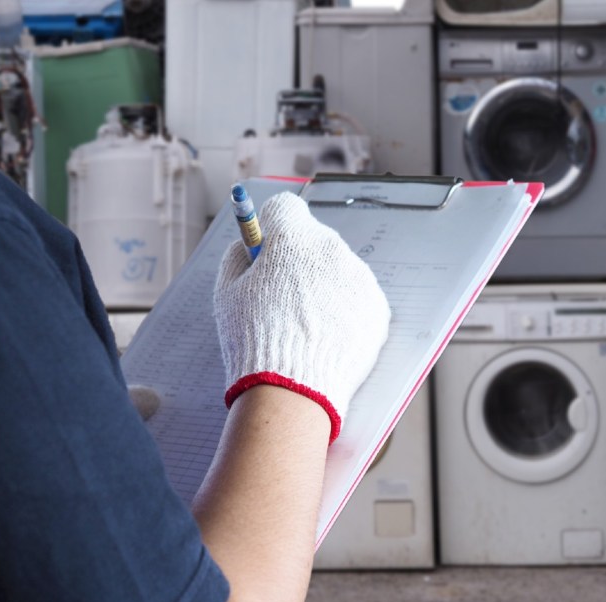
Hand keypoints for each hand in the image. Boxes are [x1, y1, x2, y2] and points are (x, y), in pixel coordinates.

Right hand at [213, 191, 389, 442]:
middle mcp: (333, 250)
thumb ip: (238, 257)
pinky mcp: (378, 308)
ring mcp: (361, 279)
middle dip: (299, 259)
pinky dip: (344, 311)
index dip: (272, 225)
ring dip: (324, 286)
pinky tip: (325, 337)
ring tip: (304, 325)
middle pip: (315, 239)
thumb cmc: (254, 339)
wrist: (294, 389)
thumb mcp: (227, 292)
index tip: (266, 244)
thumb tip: (248, 244)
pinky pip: (357, 298)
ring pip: (338, 270)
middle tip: (282, 294)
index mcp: (294, 239)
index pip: (285, 207)